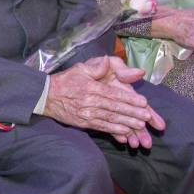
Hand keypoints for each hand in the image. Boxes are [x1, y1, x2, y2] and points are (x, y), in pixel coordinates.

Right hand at [44, 56, 163, 146]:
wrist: (46, 97)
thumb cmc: (65, 81)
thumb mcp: (80, 68)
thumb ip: (96, 66)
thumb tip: (108, 61)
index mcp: (91, 88)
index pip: (114, 94)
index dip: (130, 99)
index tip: (144, 102)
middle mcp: (90, 102)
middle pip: (115, 108)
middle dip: (133, 113)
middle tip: (147, 117)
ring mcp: (86, 114)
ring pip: (110, 119)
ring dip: (127, 123)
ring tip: (140, 126)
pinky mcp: (83, 123)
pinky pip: (101, 127)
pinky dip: (114, 130)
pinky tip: (125, 132)